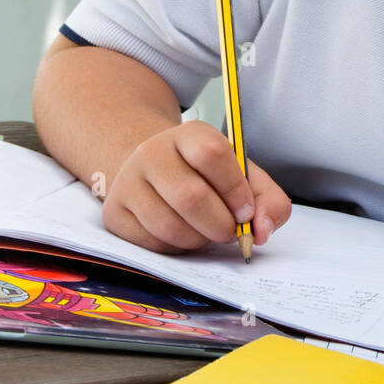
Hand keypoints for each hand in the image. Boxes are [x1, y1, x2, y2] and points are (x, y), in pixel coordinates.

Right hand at [101, 120, 291, 253]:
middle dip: (220, 225)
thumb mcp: (243, 177)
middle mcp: (152, 152)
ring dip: (198, 240)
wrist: (157, 174)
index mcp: (190, 134)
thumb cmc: (207, 178)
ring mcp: (128, 182)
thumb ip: (268, 201)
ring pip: (170, 226)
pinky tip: (181, 234)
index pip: (212, 154)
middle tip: (229, 231)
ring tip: (205, 231)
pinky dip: (175, 249)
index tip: (245, 211)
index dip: (235, 189)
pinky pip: (151, 244)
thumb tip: (262, 231)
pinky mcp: (114, 213)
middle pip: (191, 197)